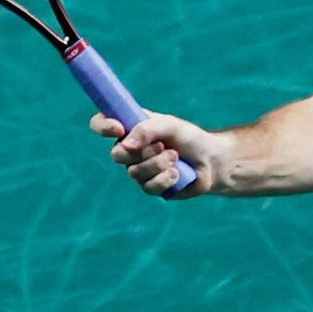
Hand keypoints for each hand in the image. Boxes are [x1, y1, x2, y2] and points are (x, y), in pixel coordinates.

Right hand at [88, 110, 216, 197]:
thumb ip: (147, 129)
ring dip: (158, 164)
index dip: (103, 126)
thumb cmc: (189, 138)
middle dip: (142, 152)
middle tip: (162, 145)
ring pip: (134, 173)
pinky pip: (148, 186)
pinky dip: (165, 178)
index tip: (119, 128)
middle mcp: (130, 150)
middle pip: (116, 155)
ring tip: (176, 157)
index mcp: (131, 128)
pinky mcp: (151, 187)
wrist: (211, 160)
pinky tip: (177, 173)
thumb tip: (126, 144)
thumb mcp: (170, 125)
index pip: (101, 124)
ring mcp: (138, 170)